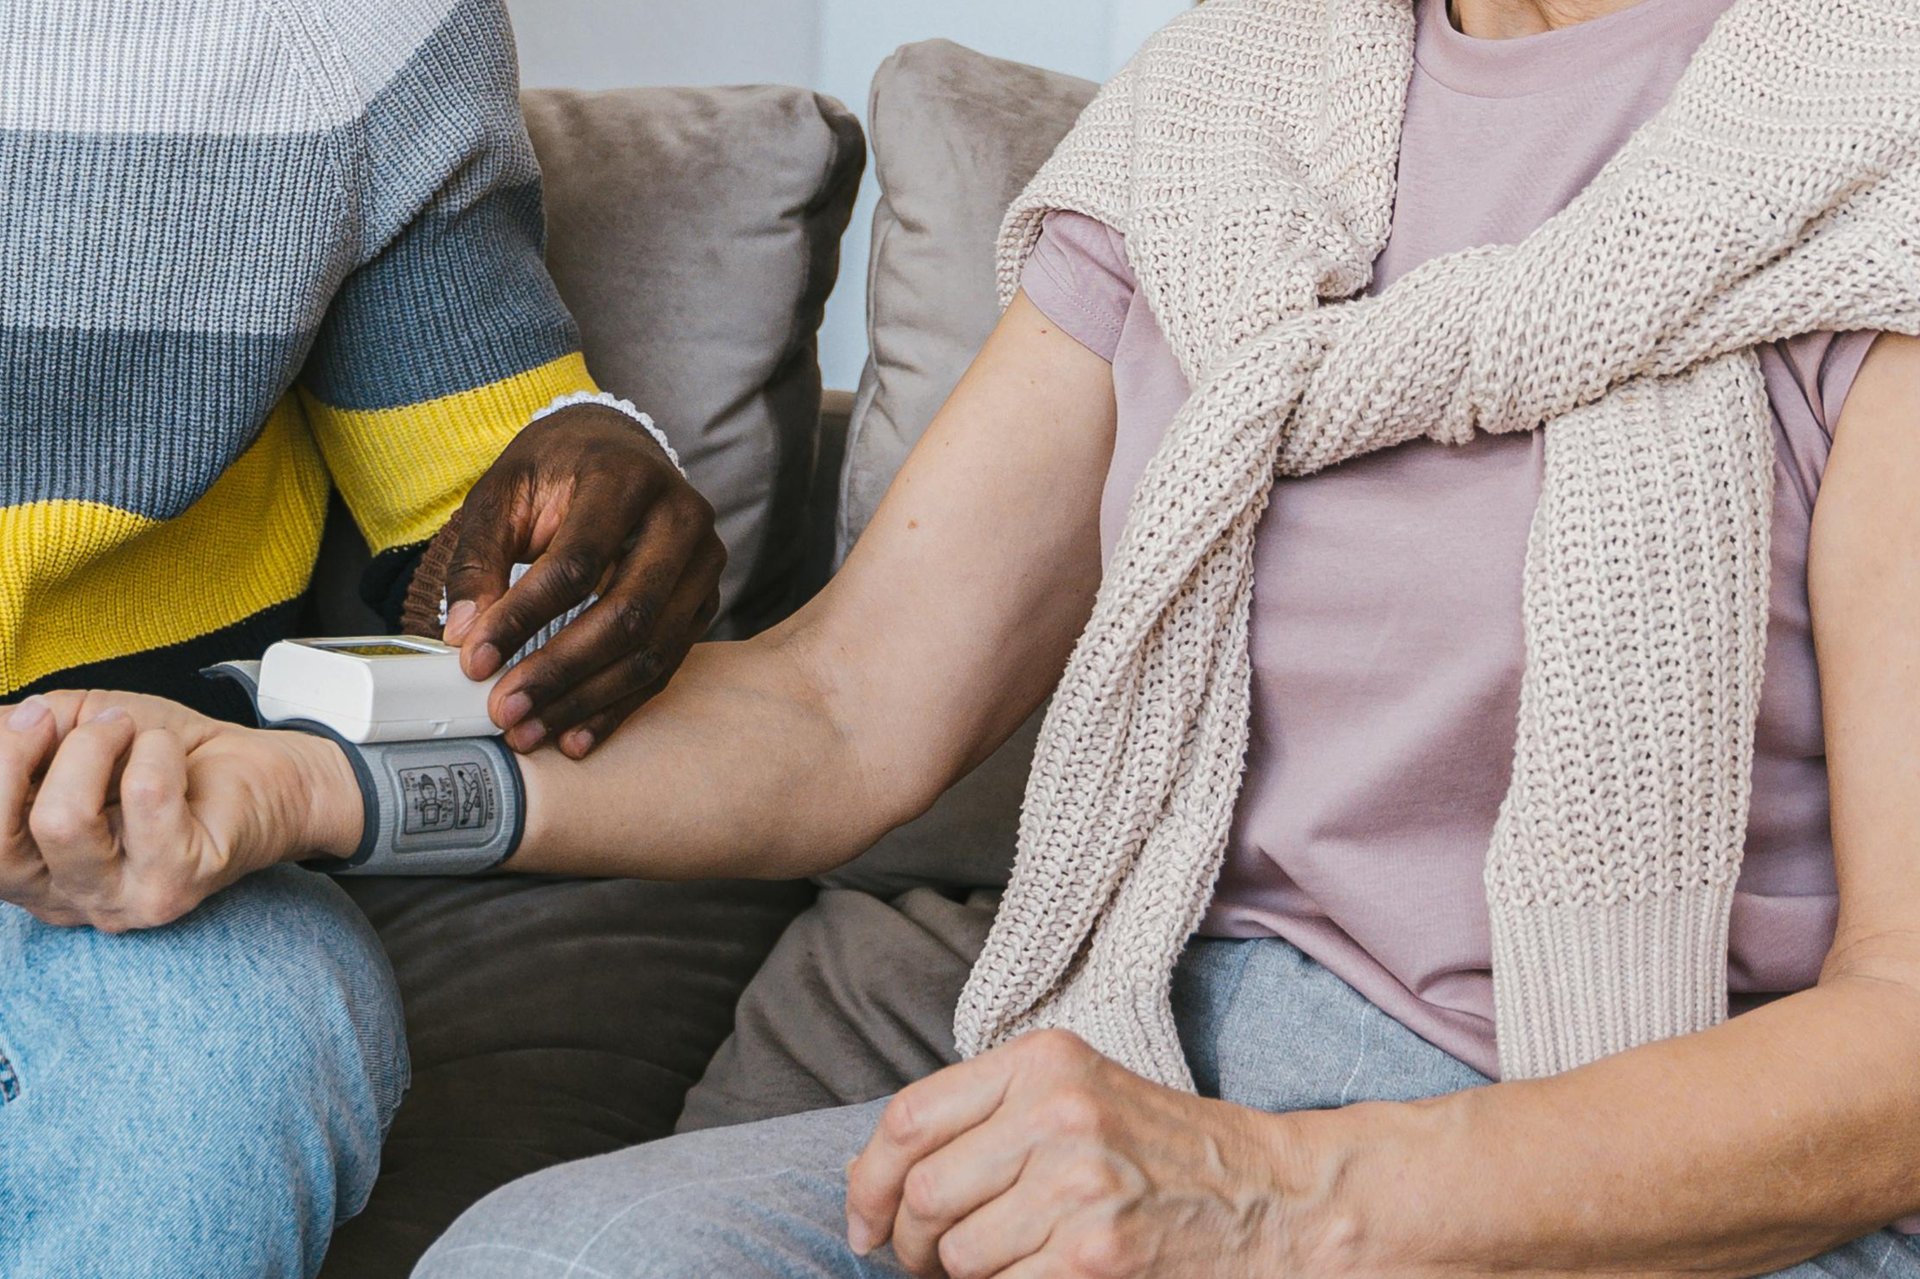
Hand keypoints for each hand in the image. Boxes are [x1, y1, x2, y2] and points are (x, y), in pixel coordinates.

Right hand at [0, 692, 360, 930]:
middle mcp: (67, 900)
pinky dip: (154, 751)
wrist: (260, 770)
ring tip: (130, 732)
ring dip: (93, 747)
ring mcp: (121, 901)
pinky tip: (171, 754)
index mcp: (31, 871)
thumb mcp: (77, 728)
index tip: (26, 718)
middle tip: (57, 719)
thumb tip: (0, 725)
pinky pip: (143, 797)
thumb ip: (24, 732)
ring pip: (62, 823)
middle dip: (14, 759)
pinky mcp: (176, 885)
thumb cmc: (165, 755)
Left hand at [442, 403, 725, 758]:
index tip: (474, 661)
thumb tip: (464, 634)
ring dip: (589, 700)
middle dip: (560, 671)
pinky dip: (619, 706)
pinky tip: (575, 736)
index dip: (522, 617)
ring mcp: (704, 561)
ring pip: (654, 649)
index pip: (576, 562)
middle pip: (627, 613)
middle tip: (506, 711)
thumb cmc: (556, 471)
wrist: (617, 451)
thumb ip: (480, 558)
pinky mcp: (704, 599)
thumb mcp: (503, 492)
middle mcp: (681, 518)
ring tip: (532, 731)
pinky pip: (666, 665)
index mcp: (626, 477)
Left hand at [845, 1030, 1311, 1278]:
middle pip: (925, 1193)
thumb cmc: (1161, 1153)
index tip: (865, 1224)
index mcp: (1041, 1062)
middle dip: (910, 1246)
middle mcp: (1057, 1112)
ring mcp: (1079, 1184)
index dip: (868, 1182)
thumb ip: (984, 1120)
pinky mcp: (1098, 1254)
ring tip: (1000, 1270)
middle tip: (929, 1265)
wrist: (1273, 1199)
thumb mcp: (1076, 1098)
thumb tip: (873, 1176)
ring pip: (958, 1255)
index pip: (910, 1118)